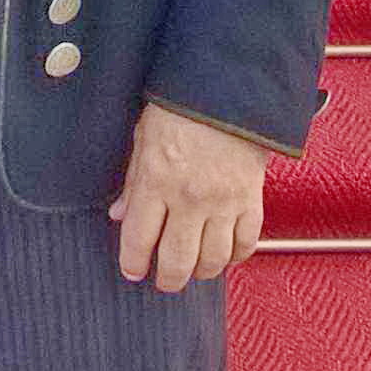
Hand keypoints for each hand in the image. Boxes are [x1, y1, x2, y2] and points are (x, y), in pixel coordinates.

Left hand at [109, 101, 268, 291]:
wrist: (229, 89)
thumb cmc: (180, 106)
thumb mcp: (143, 136)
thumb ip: (133, 181)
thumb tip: (119, 215)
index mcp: (156, 180)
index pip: (138, 238)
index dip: (132, 263)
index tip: (132, 271)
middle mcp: (189, 197)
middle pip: (176, 260)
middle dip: (167, 279)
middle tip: (164, 281)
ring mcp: (223, 202)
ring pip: (212, 260)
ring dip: (201, 271)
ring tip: (194, 269)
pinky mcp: (251, 200)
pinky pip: (245, 243)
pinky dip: (235, 256)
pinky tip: (225, 254)